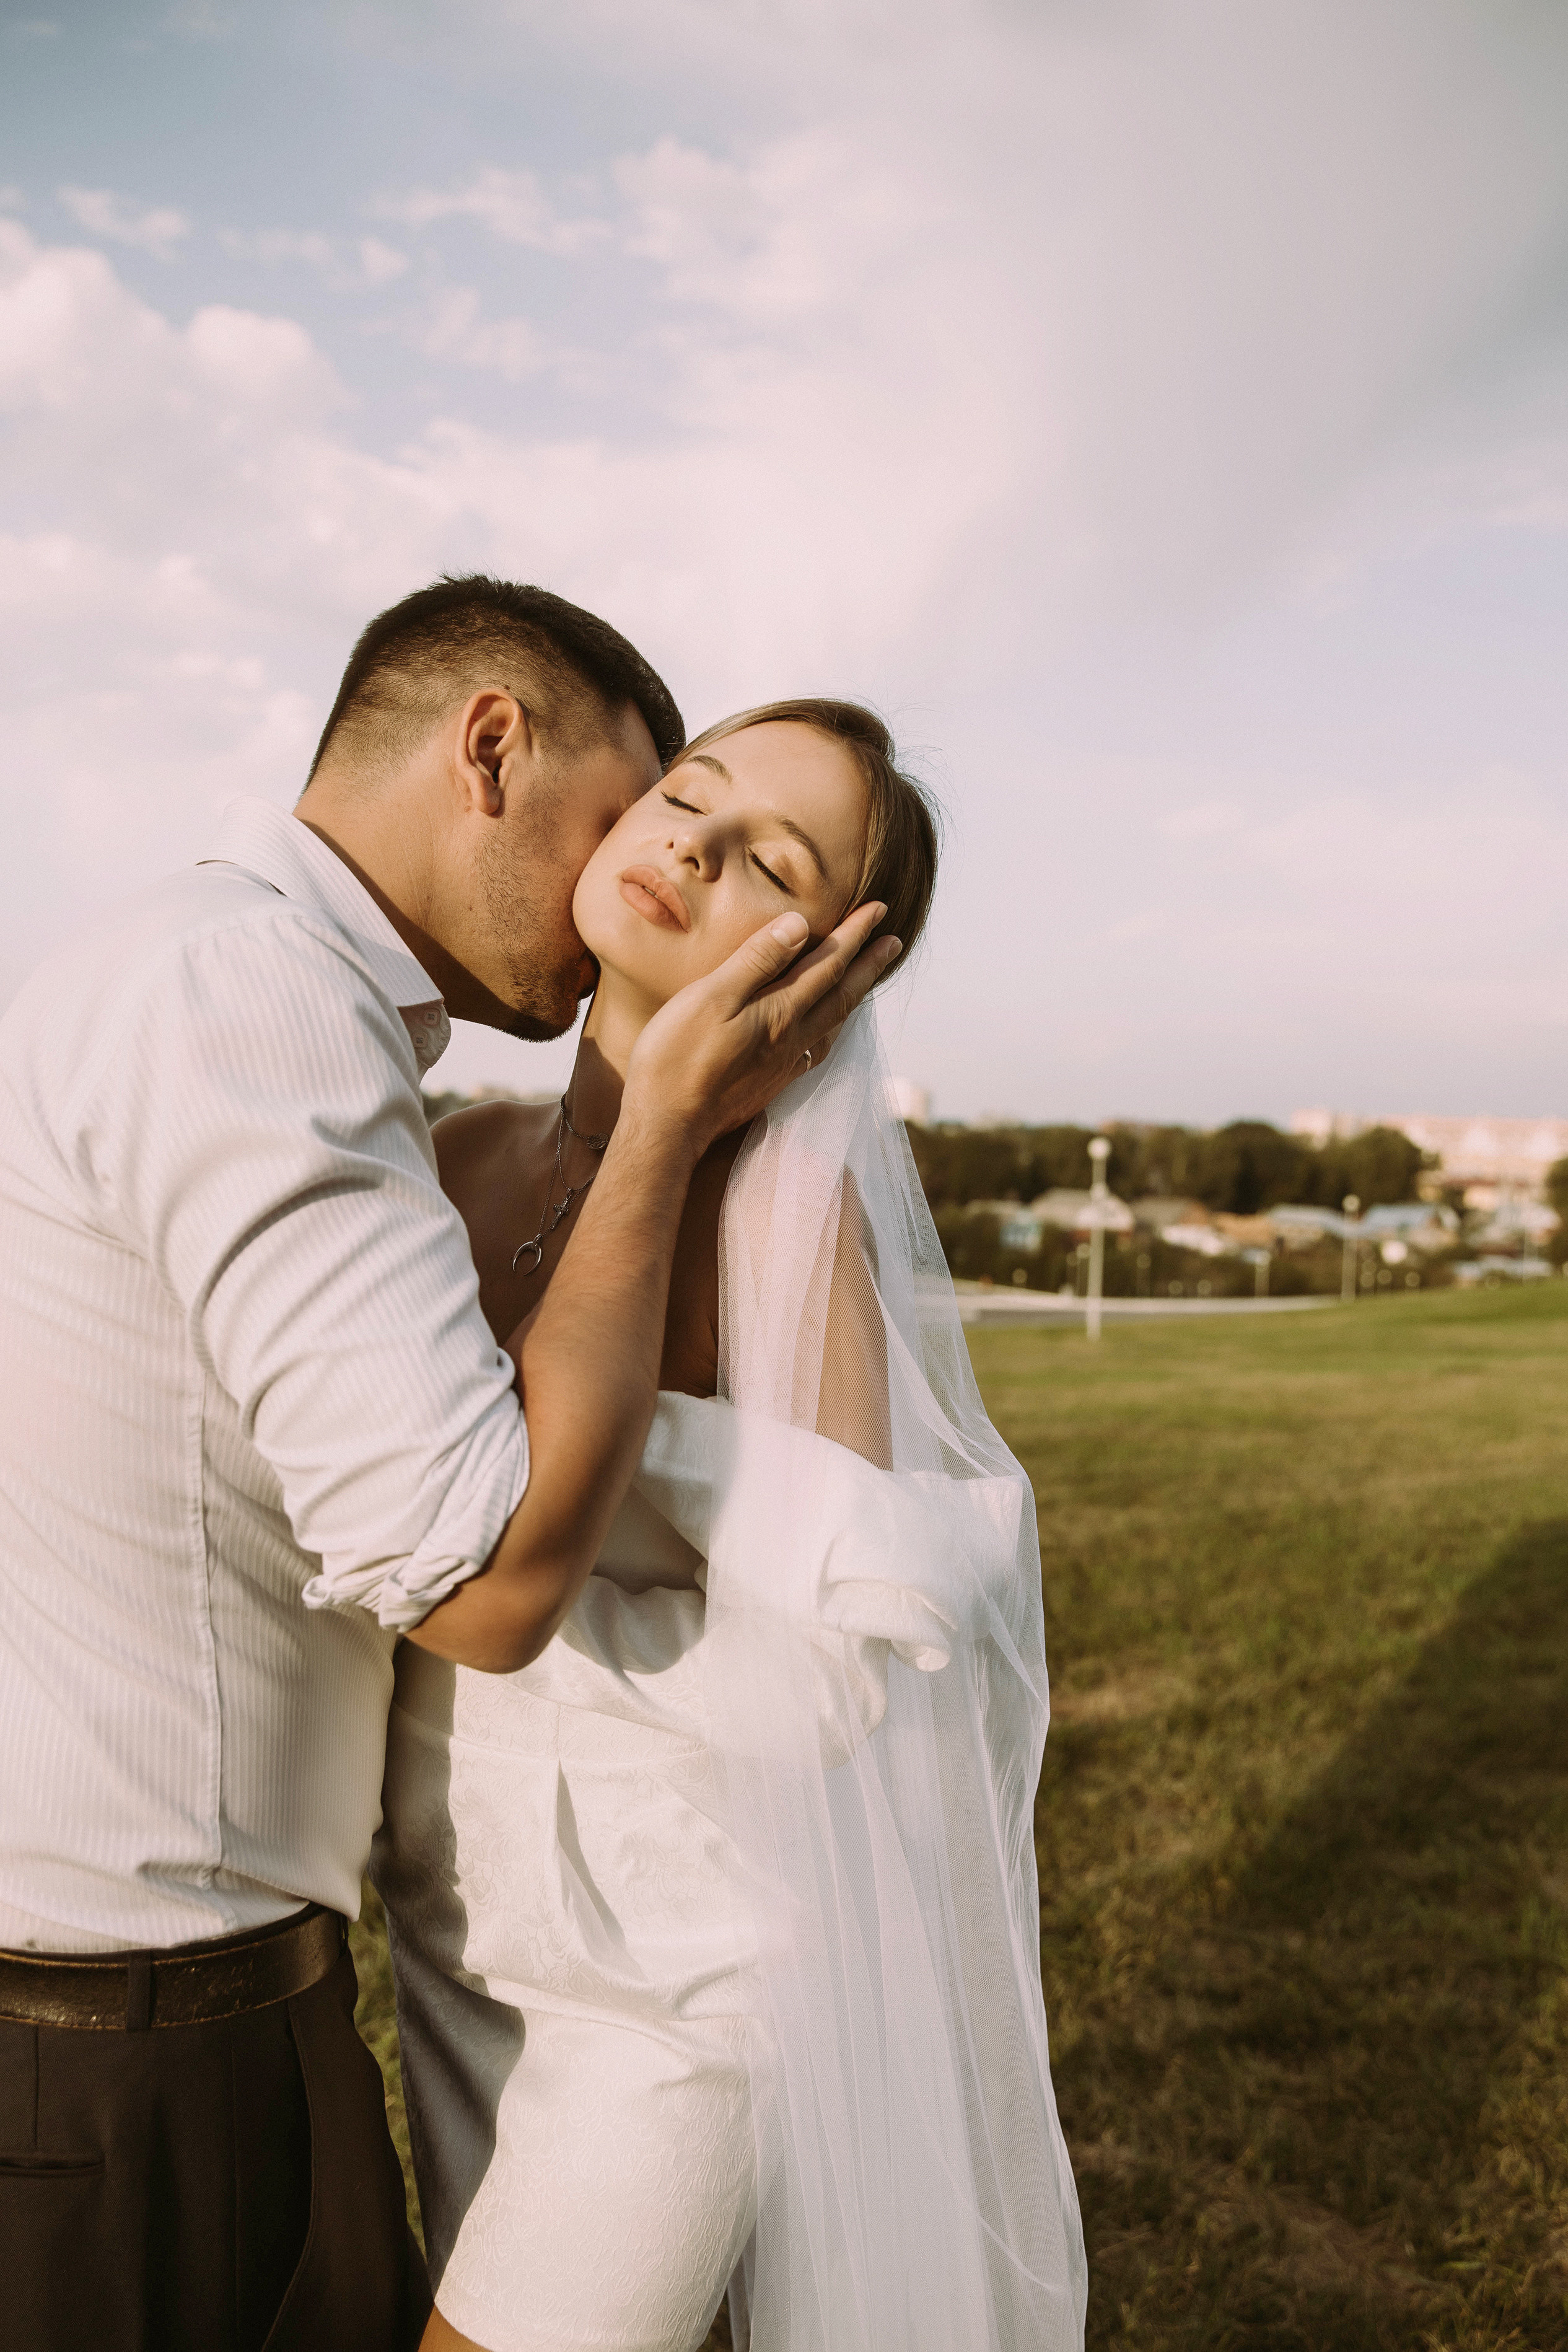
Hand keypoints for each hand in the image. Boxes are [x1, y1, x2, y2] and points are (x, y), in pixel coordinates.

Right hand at [623, 902, 900, 1161]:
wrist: (668, 1125)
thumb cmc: (677, 1057)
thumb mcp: (712, 997)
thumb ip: (756, 961)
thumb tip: (800, 925)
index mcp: (780, 1011)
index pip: (828, 964)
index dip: (855, 934)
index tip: (880, 909)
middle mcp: (792, 1037)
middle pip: (841, 994)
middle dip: (868, 963)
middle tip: (894, 940)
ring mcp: (784, 1064)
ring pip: (832, 1023)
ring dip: (854, 997)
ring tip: (867, 980)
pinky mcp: (770, 1084)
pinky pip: (816, 1049)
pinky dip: (830, 1030)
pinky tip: (825, 1032)